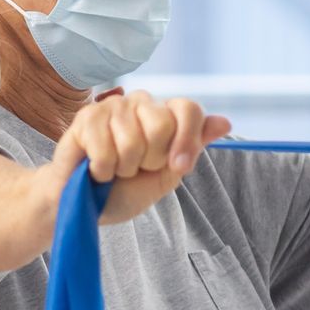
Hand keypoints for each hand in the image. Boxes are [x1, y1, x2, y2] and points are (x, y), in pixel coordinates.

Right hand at [42, 91, 230, 230]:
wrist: (85, 205)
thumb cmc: (125, 190)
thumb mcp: (166, 176)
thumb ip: (191, 149)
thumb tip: (224, 122)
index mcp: (165, 115)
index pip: (188, 109)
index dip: (187, 139)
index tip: (178, 167)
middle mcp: (141, 104)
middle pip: (161, 125)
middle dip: (149, 160)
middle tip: (135, 168)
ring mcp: (113, 107)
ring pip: (132, 141)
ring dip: (122, 168)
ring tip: (114, 169)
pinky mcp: (86, 117)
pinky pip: (105, 150)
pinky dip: (102, 170)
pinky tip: (96, 169)